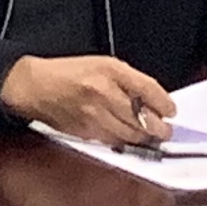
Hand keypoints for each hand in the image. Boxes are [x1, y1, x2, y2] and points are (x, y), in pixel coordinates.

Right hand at [0, 53, 181, 145]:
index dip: (164, 104)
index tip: (171, 111)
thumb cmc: (68, 72)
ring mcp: (95, 115)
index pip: (148, 90)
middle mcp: (104, 93)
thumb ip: (128, 80)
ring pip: (131, 135)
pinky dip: (124, 141)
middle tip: (165, 130)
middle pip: (143, 118)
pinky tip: (128, 137)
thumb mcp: (101, 64)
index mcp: (110, 71)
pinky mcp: (87, 132)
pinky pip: (114, 142)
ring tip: (150, 136)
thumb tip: (152, 100)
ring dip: (144, 138)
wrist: (35, 86)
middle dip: (159, 128)